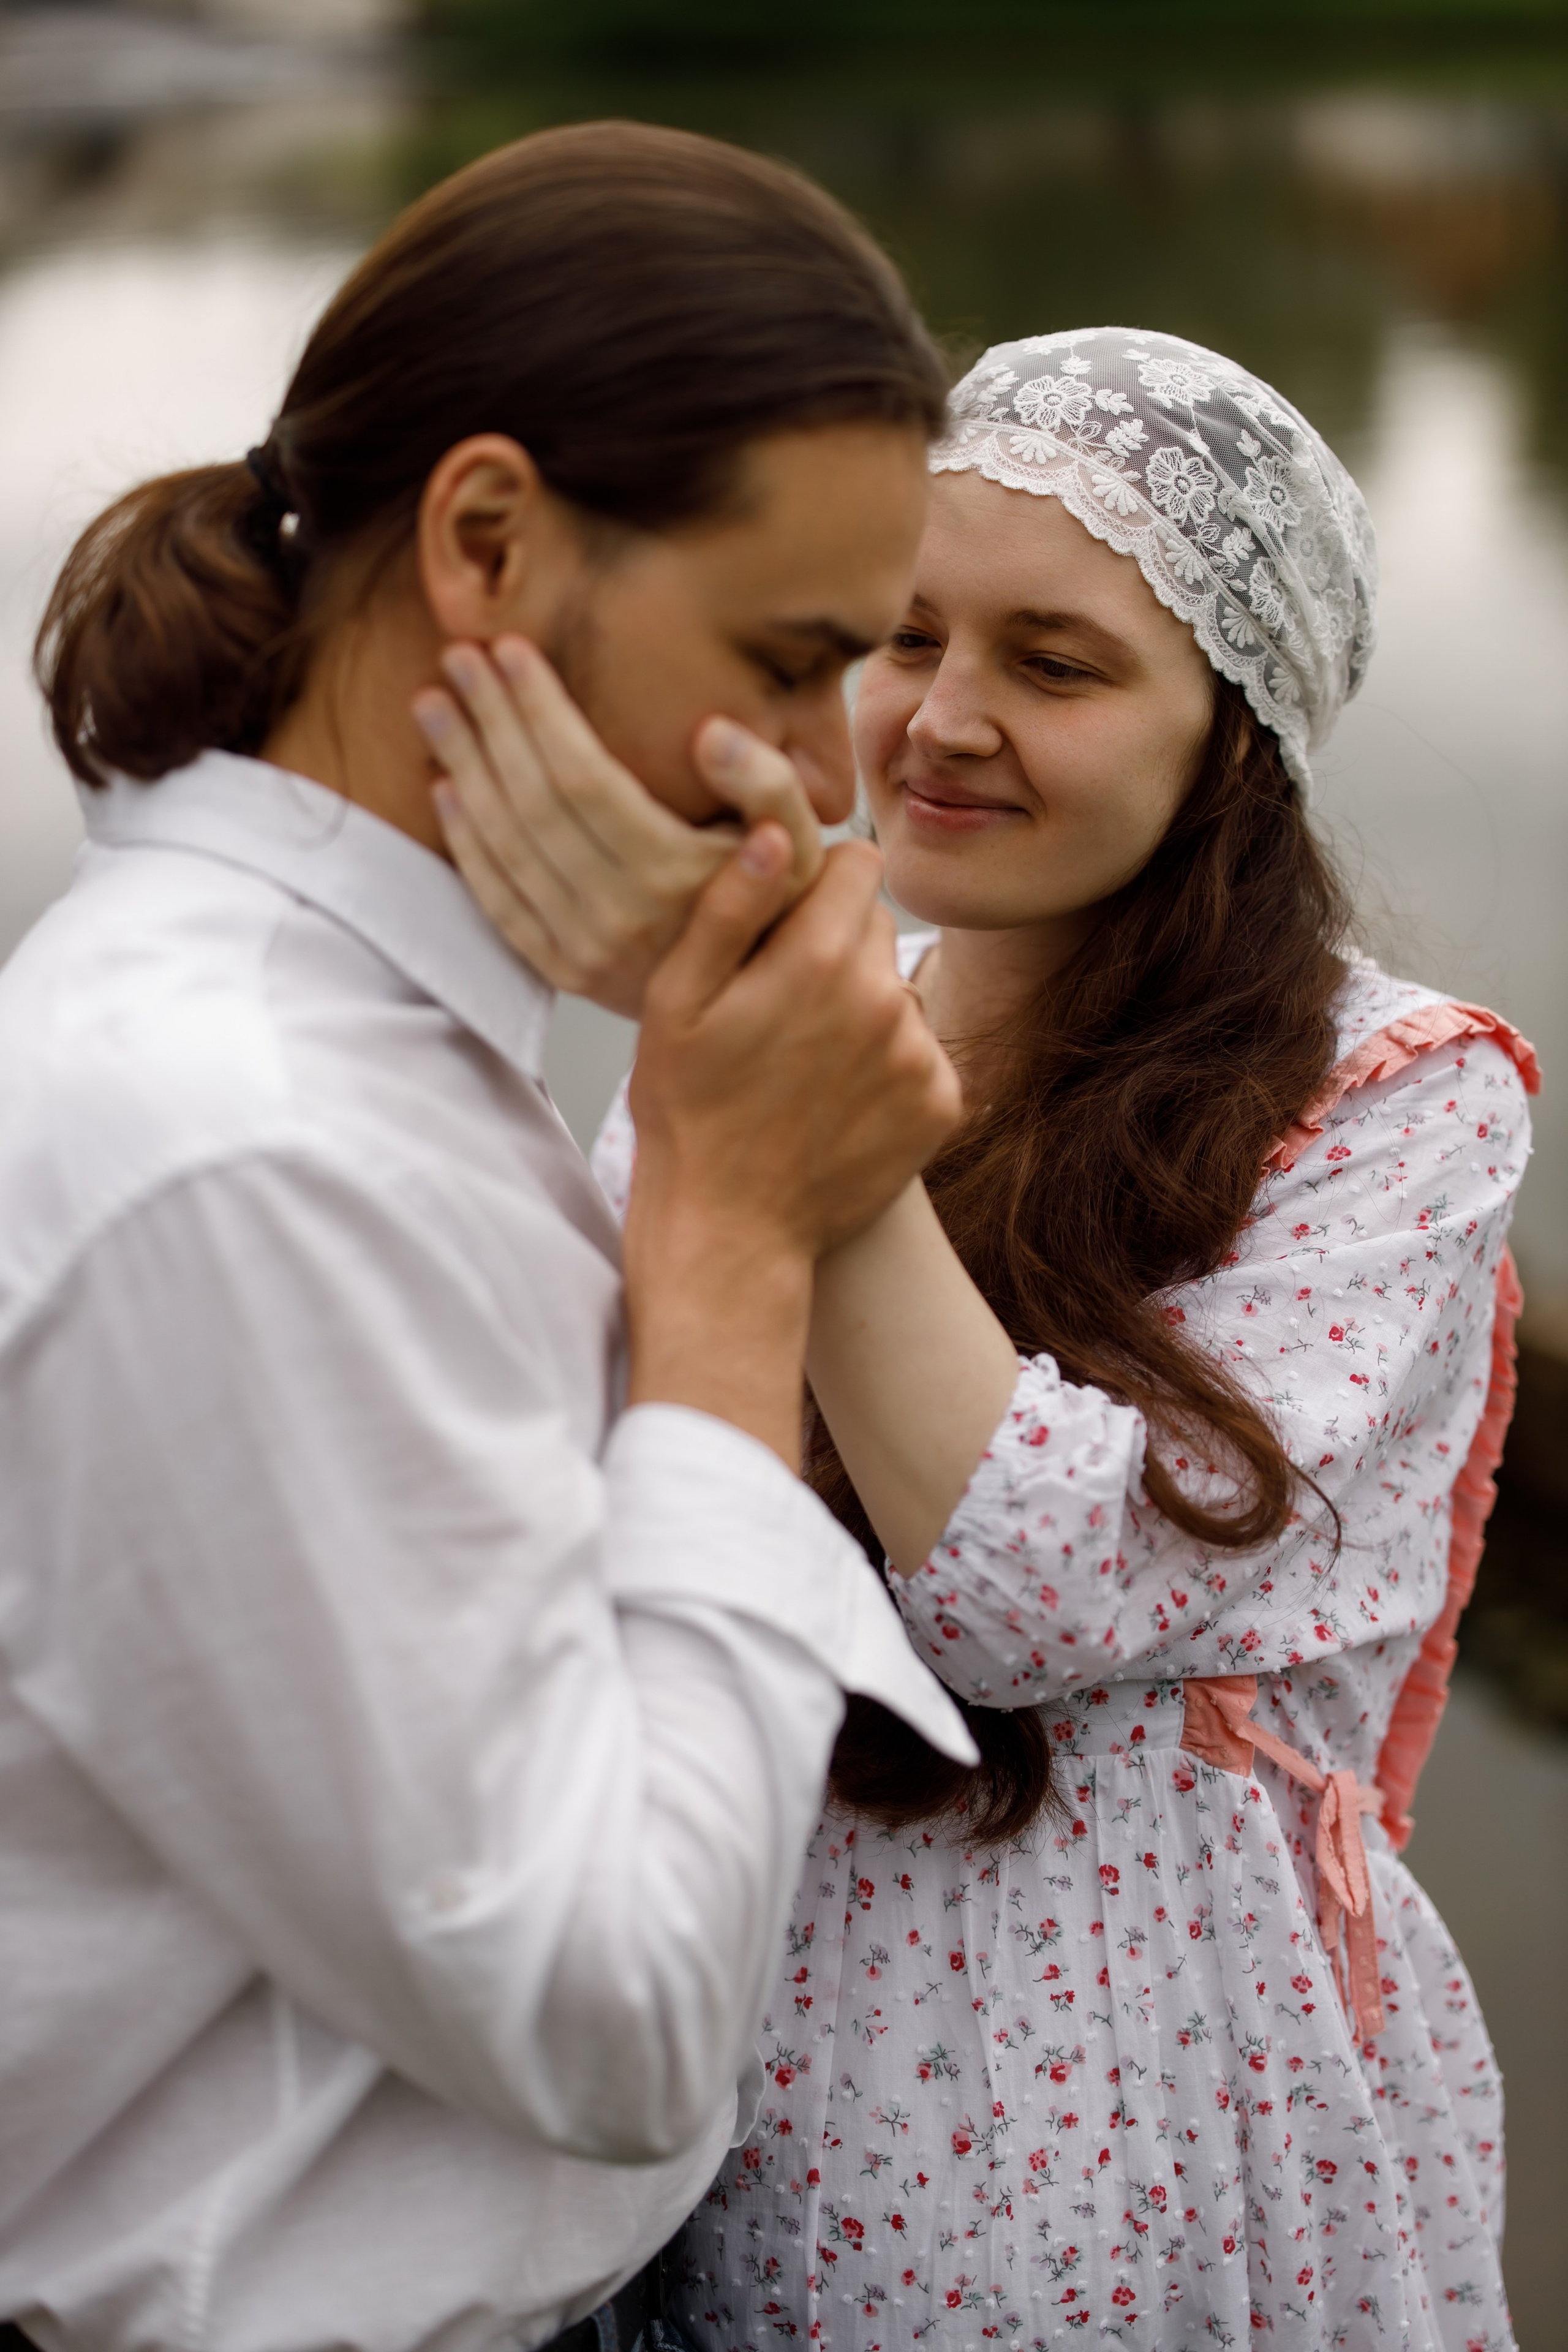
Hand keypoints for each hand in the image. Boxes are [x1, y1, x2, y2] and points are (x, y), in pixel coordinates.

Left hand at [413, 636, 822, 1017]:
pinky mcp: (563, 971)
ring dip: (462, 767)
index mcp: (672, 874)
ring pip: (504, 844)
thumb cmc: (777, 900)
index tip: (511, 648)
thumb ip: (767, 780)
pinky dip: (466, 841)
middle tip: (458, 654)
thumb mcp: (798, 836)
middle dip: (489, 720)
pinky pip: (497, 900)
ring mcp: (585, 950)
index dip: (539, 708)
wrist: (761, 998)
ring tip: (436, 704)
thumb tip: (710, 732)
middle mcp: (619, 917)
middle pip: (531, 801)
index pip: (583, 775)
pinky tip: (446, 787)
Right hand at [623, 825, 961, 1458]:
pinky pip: (921, 1051)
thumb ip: (729, 907)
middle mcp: (887, 999)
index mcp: (821, 959)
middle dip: (836, 945)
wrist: (732, 1236)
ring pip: (897, 989)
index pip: (857, 860)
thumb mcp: (676, 1002)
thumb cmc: (688, 1115)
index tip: (783, 923)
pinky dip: (888, 1067)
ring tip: (804, 1064)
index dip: (817, 883)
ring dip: (862, 1009)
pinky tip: (837, 1101)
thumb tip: (775, 831)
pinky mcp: (943, 1104)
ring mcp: (921, 1056)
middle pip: (877, 924)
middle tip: (782, 1004)